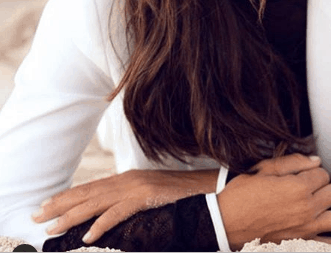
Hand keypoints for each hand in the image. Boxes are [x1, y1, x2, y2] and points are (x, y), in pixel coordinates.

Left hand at [32, 168, 217, 244]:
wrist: (209, 190)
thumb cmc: (182, 194)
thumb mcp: (151, 195)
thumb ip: (132, 201)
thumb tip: (113, 213)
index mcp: (129, 178)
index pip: (92, 188)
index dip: (69, 196)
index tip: (49, 204)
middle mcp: (129, 180)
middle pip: (88, 192)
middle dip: (62, 204)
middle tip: (38, 215)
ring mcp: (137, 187)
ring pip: (97, 202)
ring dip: (73, 215)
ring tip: (53, 226)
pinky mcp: (146, 197)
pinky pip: (118, 212)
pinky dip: (101, 224)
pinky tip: (88, 235)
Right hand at [217, 153, 330, 250]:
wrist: (227, 223)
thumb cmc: (242, 195)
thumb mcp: (263, 169)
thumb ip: (292, 163)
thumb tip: (315, 161)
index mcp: (297, 188)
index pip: (321, 174)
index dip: (317, 170)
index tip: (309, 171)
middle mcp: (307, 208)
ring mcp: (307, 228)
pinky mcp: (303, 242)